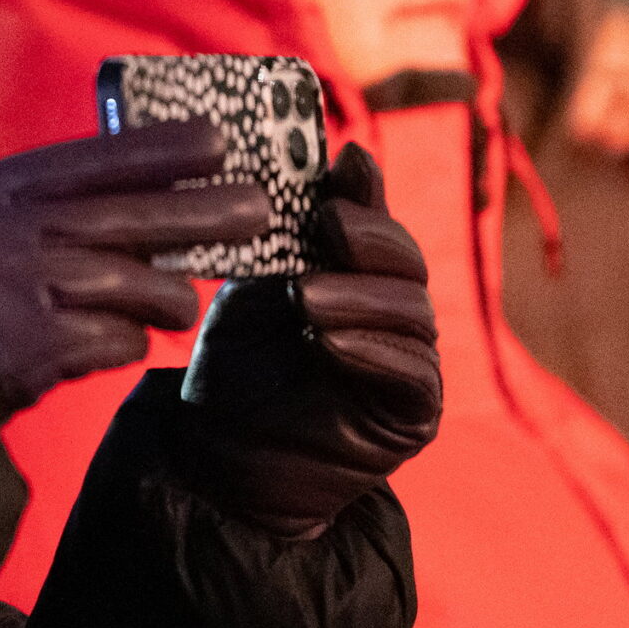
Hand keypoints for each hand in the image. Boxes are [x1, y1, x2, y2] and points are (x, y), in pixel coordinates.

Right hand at [0, 120, 268, 420]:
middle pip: (124, 214)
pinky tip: (104, 346)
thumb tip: (123, 200)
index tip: (216, 140)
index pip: (83, 161)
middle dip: (201, 210)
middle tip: (258, 207)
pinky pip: (114, 340)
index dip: (155, 148)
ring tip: (172, 305)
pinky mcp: (28, 350)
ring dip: (163, 298)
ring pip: (132, 282)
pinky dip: (121, 344)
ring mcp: (12, 291)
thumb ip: (19, 211)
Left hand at [168, 144, 440, 538]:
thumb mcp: (252, 291)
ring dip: (361, 297)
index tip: (345, 165)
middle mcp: (392, 314)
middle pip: (405, 262)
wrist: (216, 463)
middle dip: (370, 237)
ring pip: (412, 313)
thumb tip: (329, 164)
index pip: (375, 222)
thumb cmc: (232, 369)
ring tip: (306, 297)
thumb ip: (290, 238)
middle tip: (327, 224)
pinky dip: (372, 350)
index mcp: (357, 276)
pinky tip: (329, 341)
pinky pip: (412, 373)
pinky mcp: (412, 415)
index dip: (366, 192)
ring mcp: (409, 363)